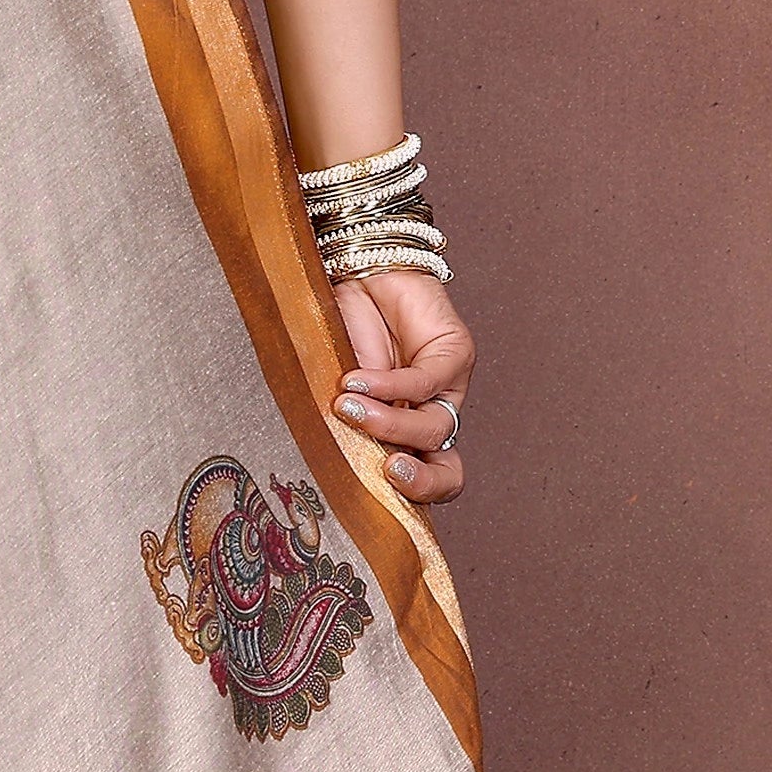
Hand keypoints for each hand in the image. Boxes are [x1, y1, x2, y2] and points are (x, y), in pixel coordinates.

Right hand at [328, 266, 471, 505]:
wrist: (357, 274)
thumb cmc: (339, 333)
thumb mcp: (332, 386)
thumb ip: (336, 420)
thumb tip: (316, 456)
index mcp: (406, 436)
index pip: (427, 482)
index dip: (413, 497)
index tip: (374, 495)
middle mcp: (431, 418)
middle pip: (447, 471)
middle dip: (420, 480)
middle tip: (386, 471)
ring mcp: (448, 388)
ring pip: (434, 427)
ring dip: (389, 422)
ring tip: (346, 406)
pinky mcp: (456, 352)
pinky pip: (428, 381)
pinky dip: (390, 385)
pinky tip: (357, 380)